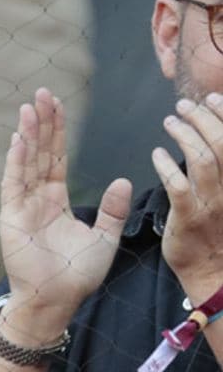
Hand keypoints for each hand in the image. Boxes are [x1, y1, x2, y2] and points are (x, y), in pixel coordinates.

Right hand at [0, 89, 130, 335]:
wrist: (56, 299)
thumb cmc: (77, 275)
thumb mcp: (104, 238)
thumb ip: (113, 210)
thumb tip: (124, 180)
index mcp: (55, 201)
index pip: (55, 158)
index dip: (57, 132)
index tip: (57, 105)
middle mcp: (36, 198)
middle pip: (38, 152)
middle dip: (41, 123)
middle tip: (42, 93)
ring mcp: (21, 206)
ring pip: (25, 161)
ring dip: (28, 134)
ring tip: (30, 106)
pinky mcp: (11, 216)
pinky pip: (13, 182)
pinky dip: (16, 160)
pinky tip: (20, 138)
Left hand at [152, 92, 222, 302]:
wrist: (213, 272)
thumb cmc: (215, 230)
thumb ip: (218, 168)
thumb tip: (207, 136)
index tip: (213, 99)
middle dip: (204, 118)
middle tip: (184, 105)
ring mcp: (213, 204)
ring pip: (204, 160)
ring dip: (185, 134)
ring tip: (170, 121)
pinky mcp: (190, 218)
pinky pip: (179, 186)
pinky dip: (166, 166)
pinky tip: (155, 154)